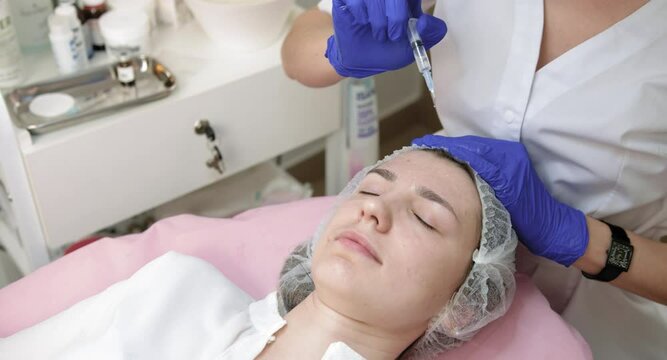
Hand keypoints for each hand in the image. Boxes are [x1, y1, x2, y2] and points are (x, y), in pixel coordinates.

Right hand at [325, 0, 446, 77]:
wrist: (360, 61)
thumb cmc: (386, 50)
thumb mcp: (413, 46)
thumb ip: (430, 33)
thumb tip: (427, 20)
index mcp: (405, 0)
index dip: (410, 8)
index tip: (411, 24)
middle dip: (396, 17)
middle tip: (394, 36)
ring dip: (378, 20)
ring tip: (378, 35)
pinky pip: (355, 0)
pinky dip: (360, 14)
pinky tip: (362, 23)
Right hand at [412, 135, 588, 266]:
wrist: (553, 229)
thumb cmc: (529, 223)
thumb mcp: (499, 206)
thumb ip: (480, 185)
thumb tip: (450, 171)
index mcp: (505, 162)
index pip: (468, 149)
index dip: (444, 147)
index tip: (422, 146)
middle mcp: (508, 154)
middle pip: (469, 145)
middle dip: (445, 147)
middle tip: (420, 150)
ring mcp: (510, 158)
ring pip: (474, 149)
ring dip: (453, 152)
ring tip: (430, 155)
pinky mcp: (509, 165)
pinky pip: (481, 155)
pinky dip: (464, 157)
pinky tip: (449, 165)